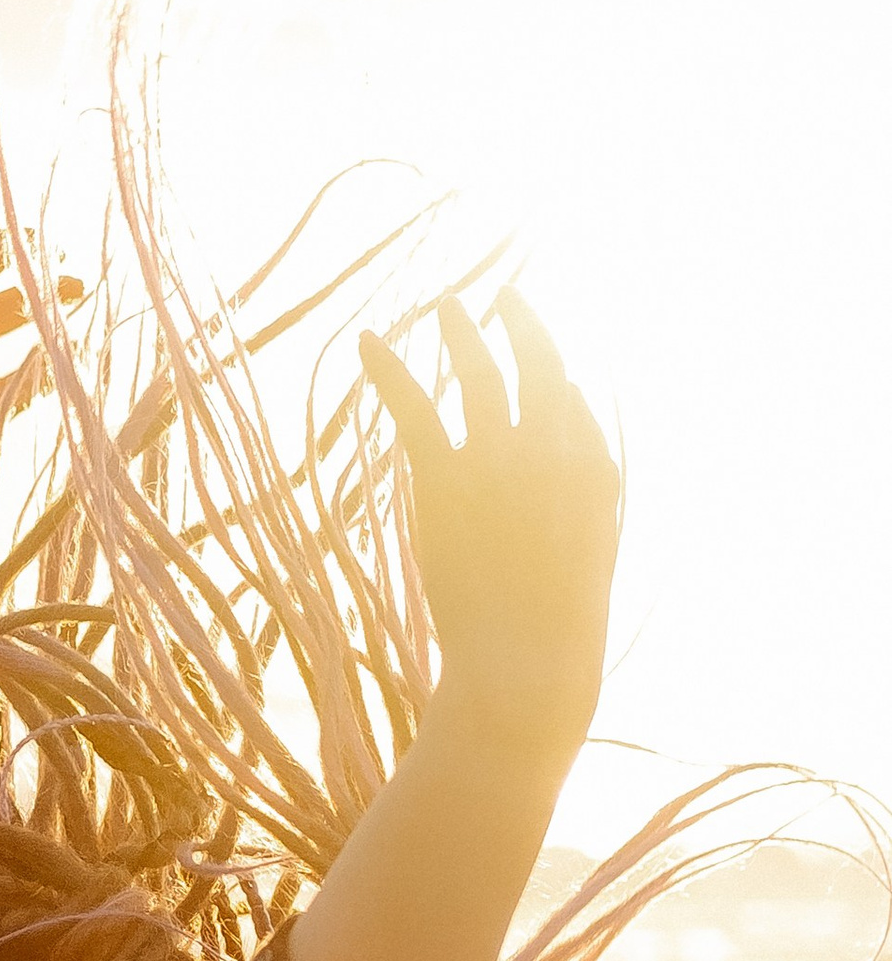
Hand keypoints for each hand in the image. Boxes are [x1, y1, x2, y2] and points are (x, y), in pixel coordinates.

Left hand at [359, 287, 618, 763]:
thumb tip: (571, 469)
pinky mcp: (448, 480)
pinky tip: (365, 340)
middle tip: (504, 296)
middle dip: (523, 324)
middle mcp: (554, 452)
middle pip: (540, 366)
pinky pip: (414, 408)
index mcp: (595, 471)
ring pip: (479, 375)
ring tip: (448, 304)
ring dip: (462, 332)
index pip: (575, 403)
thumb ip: (581, 504)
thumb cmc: (557, 628)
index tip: (540, 366)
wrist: (530, 663)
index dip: (554, 381)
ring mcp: (501, 461)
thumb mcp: (586, 560)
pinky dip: (388, 370)